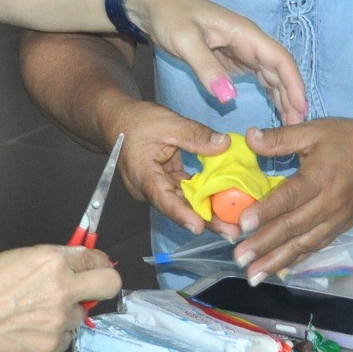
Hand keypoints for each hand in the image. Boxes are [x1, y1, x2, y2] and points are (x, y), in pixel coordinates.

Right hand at [0, 246, 119, 351]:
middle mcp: (62, 290)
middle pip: (110, 285)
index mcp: (52, 261)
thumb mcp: (14, 259)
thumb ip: (48, 263)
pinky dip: (52, 336)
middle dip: (104, 283)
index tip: (93, 267)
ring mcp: (58, 322)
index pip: (96, 258)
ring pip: (80, 316)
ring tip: (35, 314)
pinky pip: (63, 340)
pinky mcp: (49, 348)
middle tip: (89, 288)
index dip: (95, 263)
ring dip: (66, 314)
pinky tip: (27, 331)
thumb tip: (69, 266)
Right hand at [111, 102, 235, 235]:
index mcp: (143, 175)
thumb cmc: (136, 121)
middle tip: (233, 230)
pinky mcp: (165, 184)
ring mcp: (157, 188)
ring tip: (235, 223)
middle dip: (206, 220)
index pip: (162, 198)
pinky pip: (185, 193)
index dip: (181, 214)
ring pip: (184, 203)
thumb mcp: (168, 122)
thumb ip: (195, 135)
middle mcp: (148, 188)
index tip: (199, 226)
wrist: (117, 121)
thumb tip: (224, 144)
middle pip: (178, 207)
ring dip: (208, 212)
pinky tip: (225, 202)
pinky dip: (203, 197)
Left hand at [124, 0, 307, 125]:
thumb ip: (206, 67)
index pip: (280, 59)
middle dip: (292, 96)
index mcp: (245, 33)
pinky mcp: (231, 59)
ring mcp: (242, 50)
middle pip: (280, 70)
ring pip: (271, 75)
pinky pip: (257, 77)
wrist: (150, 4)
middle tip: (297, 127)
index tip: (301, 109)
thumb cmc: (168, 15)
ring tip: (290, 124)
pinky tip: (274, 108)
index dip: (294, 84)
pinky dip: (268, 92)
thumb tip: (229, 97)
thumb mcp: (185, 41)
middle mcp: (249, 41)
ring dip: (283, 96)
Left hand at [226, 116, 352, 280]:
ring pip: (302, 244)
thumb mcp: (316, 130)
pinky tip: (278, 270)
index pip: (288, 198)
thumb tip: (249, 138)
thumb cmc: (350, 140)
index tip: (242, 224)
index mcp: (318, 178)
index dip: (265, 211)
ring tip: (253, 276)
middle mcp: (326, 204)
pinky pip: (315, 247)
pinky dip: (296, 260)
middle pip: (292, 227)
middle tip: (238, 258)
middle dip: (264, 245)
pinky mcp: (339, 228)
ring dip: (276, 261)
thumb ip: (281, 137)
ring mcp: (334, 220)